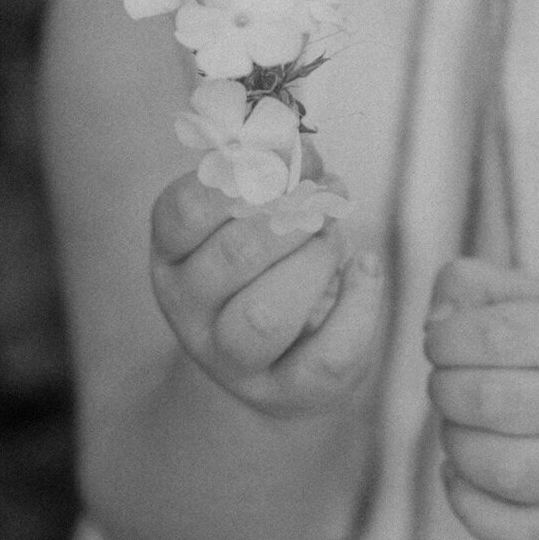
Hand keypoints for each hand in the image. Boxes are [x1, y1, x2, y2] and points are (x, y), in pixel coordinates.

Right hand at [149, 164, 384, 417]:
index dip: (246, 174)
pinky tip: (364, 270)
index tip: (288, 162)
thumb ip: (270, 176)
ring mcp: (234, 361)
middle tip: (322, 203)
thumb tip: (299, 146)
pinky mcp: (288, 393)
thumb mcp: (252, 216)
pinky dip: (360, 304)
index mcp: (174, 256)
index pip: (185, 210)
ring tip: (334, 241)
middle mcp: (191, 312)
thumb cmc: (267, 266)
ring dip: (316, 263)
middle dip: (293, 218)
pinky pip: (328, 356)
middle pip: (234, 256)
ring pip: (268, 316)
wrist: (278, 360)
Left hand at [423, 259, 538, 539]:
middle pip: (495, 401)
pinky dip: (468, 506)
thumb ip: (474, 286)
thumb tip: (435, 322)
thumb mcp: (535, 299)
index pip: (500, 335)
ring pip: (505, 471)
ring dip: (456, 445)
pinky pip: (513, 532)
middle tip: (445, 384)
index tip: (439, 343)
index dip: (448, 338)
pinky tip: (459, 474)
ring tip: (457, 426)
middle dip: (445, 390)